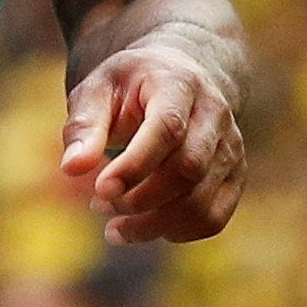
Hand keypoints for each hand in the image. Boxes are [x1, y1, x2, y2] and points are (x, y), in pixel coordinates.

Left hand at [59, 43, 243, 244]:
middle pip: (189, 168)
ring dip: (154, 223)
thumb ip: (84, 125)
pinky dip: (176, 232)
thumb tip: (71, 169)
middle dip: (141, 198)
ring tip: (113, 226)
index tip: (100, 189)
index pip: (168, 128)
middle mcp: (214, 114)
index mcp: (179, 83)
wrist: (177, 75)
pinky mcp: (234, 175)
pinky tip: (143, 226)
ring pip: (203, 201)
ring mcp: (230, 146)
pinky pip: (213, 218)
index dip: (135, 165)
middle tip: (99, 205)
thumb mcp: (98, 88)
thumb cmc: (129, 85)